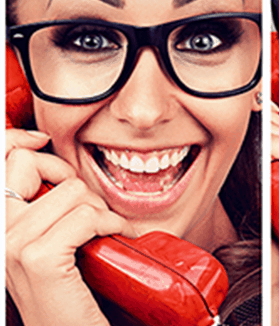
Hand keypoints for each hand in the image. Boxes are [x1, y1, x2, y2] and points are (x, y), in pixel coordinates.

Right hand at [5, 128, 136, 325]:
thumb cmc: (70, 290)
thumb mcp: (52, 241)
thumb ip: (46, 206)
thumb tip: (48, 157)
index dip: (18, 142)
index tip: (42, 139)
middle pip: (32, 166)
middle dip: (73, 182)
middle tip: (91, 213)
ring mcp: (12, 245)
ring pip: (71, 192)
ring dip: (99, 209)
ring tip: (103, 232)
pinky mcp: (39, 258)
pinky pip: (87, 216)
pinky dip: (111, 224)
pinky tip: (114, 238)